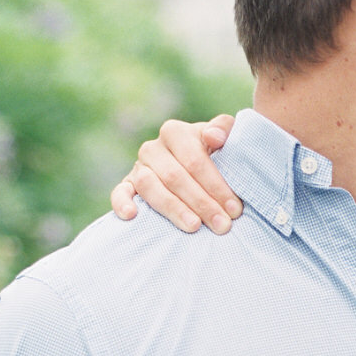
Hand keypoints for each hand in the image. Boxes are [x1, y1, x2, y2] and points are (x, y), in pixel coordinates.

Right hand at [111, 113, 240, 233]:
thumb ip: (224, 129)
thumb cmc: (216, 156)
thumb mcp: (225, 139)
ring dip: (173, 209)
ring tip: (194, 227)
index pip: (195, 160)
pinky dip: (122, 203)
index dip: (216, 186)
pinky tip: (132, 216)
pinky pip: (120, 192)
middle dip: (202, 203)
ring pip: (150, 187)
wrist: (196, 169)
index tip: (235, 209)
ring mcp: (138, 167)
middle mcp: (153, 148)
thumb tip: (213, 137)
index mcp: (175, 132)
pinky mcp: (127, 185)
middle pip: (175, 177)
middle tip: (222, 225)